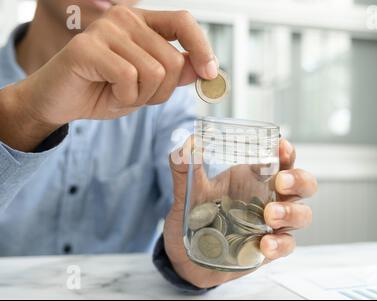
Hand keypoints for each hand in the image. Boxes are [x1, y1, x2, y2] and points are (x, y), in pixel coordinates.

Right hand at [1, 6, 215, 150]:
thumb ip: (175, 73)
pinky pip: (129, 78)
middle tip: (137, 94)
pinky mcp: (88, 47)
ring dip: (142, 96)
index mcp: (143, 23)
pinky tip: (107, 92)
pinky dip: (125, 97)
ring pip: (155, 72)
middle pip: (173, 60)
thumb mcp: (148, 86)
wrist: (62, 102)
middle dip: (162, 91)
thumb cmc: (103, 90)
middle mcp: (126, 18)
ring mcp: (106, 29)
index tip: (210, 73)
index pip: (183, 22)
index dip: (202, 47)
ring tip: (119, 92)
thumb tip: (202, 67)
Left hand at [163, 138, 317, 287]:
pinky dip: (280, 244)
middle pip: (303, 185)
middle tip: (281, 181)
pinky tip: (265, 244)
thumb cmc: (194, 218)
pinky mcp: (270, 249)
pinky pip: (286, 245)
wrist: (187, 257)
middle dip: (298, 180)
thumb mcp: (187, 192)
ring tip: (270, 215)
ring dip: (291, 212)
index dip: (287, 152)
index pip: (281, 160)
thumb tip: (187, 144)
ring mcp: (273, 225)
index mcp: (255, 178)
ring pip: (302, 215)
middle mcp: (270, 198)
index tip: (281, 146)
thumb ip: (185, 169)